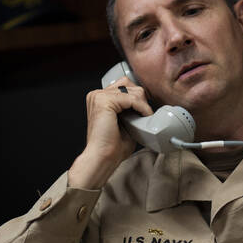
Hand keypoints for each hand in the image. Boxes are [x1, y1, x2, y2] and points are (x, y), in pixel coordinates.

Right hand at [67, 74, 153, 189]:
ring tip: (144, 119)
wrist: (102, 158)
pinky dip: (142, 108)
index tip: (145, 111)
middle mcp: (96, 94)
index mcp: (99, 98)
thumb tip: (146, 103)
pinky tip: (144, 118)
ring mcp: (99, 96)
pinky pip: (133, 98)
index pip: (125, 85)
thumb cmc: (112, 145)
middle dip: (141, 100)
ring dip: (143, 105)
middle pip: (130, 84)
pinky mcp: (104, 101)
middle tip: (144, 116)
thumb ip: (130, 109)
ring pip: (133, 91)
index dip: (138, 98)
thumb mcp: (124, 122)